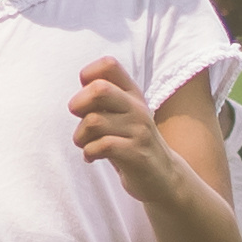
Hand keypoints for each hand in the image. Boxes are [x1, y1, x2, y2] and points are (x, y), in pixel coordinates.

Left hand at [70, 56, 175, 193]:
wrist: (163, 176)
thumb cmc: (132, 142)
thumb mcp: (123, 114)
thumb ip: (105, 99)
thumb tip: (81, 87)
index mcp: (132, 93)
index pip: (109, 64)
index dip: (88, 75)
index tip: (87, 97)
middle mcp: (137, 107)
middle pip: (99, 89)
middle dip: (78, 104)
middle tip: (79, 119)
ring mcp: (138, 130)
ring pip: (93, 121)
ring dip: (80, 136)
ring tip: (85, 144)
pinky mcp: (136, 153)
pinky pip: (101, 146)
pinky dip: (89, 153)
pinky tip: (91, 157)